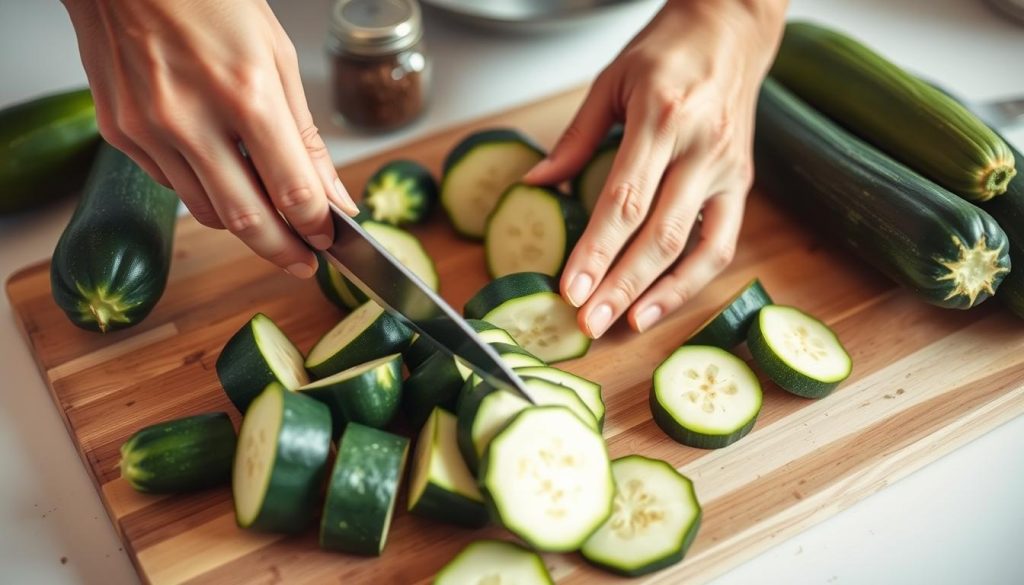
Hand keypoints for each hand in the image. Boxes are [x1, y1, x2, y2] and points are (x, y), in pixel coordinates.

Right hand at [62, 0, 358, 277]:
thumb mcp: (276, 57)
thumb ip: (306, 136)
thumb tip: (333, 196)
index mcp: (245, 93)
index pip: (292, 191)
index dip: (317, 227)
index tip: (330, 238)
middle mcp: (190, 118)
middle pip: (247, 220)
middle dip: (284, 251)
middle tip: (304, 261)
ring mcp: (148, 129)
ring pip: (207, 211)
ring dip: (245, 225)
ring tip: (270, 218)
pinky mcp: (119, 134)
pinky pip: (172, 185)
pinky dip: (205, 190)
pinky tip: (220, 172)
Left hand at [524, 0, 786, 336]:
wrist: (731, 29)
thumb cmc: (667, 52)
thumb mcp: (611, 82)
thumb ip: (575, 138)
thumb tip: (535, 186)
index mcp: (662, 115)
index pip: (624, 199)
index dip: (596, 250)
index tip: (570, 289)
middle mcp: (701, 146)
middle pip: (658, 233)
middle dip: (620, 285)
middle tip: (588, 323)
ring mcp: (728, 168)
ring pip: (694, 247)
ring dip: (657, 294)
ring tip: (622, 325)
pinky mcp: (743, 184)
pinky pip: (721, 245)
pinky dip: (691, 281)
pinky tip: (658, 304)